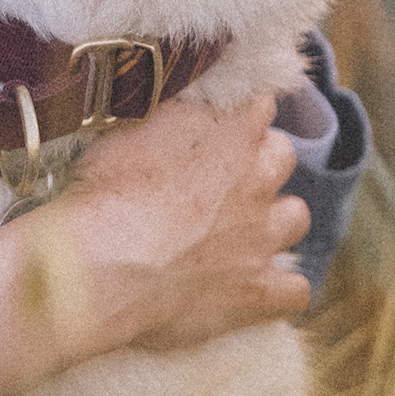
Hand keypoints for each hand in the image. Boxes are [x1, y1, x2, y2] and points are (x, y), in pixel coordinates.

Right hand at [0, 92, 305, 395]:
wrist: (98, 266)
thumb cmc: (104, 193)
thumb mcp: (132, 129)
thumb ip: (174, 114)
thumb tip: (185, 104)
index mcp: (231, 132)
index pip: (259, 107)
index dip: (237, 119)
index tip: (218, 129)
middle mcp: (257, 179)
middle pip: (283, 157)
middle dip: (261, 164)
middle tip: (223, 181)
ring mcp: (263, 237)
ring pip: (296, 217)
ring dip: (275, 221)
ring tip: (241, 231)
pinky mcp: (259, 292)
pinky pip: (295, 291)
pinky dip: (280, 290)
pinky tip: (255, 290)